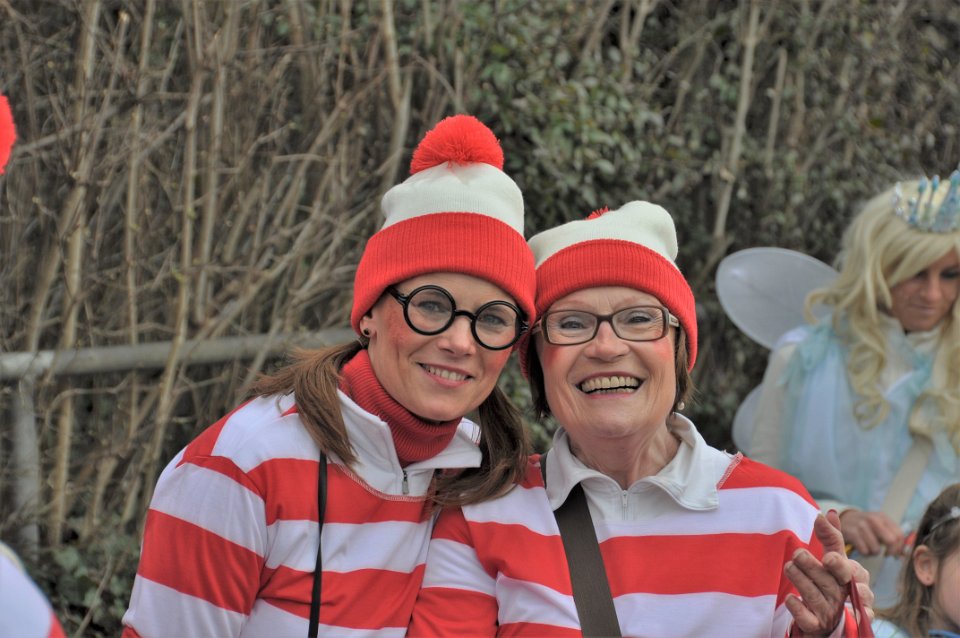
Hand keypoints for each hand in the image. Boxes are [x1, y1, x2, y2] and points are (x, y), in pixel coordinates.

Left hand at [786, 511, 873, 636]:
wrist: (828, 622)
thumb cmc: (831, 584)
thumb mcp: (833, 560)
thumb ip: (832, 537)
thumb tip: (829, 512)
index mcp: (849, 578)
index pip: (848, 569)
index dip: (840, 564)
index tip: (828, 557)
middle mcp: (842, 596)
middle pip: (830, 582)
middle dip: (814, 568)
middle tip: (797, 554)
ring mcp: (831, 613)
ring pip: (817, 598)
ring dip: (802, 581)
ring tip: (788, 567)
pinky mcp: (817, 626)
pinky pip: (809, 620)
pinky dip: (799, 610)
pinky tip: (789, 598)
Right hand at [839, 509, 904, 556]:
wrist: (844, 518)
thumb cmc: (866, 527)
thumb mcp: (879, 526)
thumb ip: (892, 536)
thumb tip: (904, 554)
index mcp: (883, 517)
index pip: (899, 535)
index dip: (900, 548)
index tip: (895, 553)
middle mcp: (873, 519)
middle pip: (891, 541)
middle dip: (890, 552)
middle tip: (886, 554)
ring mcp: (861, 525)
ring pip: (876, 548)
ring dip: (874, 552)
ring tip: (870, 548)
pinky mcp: (852, 533)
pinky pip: (864, 550)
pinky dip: (864, 552)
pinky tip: (861, 547)